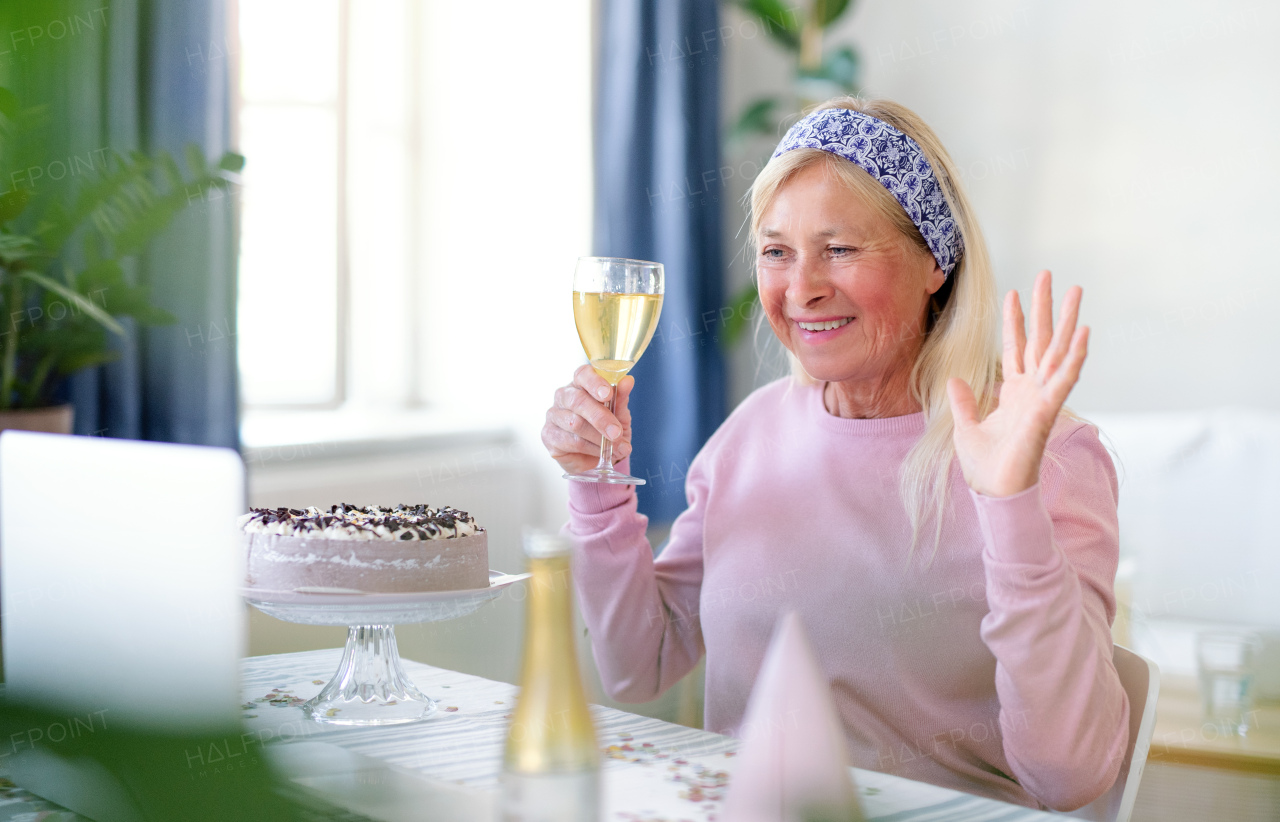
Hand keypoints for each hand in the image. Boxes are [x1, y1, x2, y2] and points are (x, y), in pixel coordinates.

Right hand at [541, 365, 634, 474]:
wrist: (597, 459)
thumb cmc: (606, 430)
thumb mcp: (619, 415)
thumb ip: (621, 399)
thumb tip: (627, 381)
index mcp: (581, 384)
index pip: (583, 374)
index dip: (595, 382)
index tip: (608, 394)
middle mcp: (564, 396)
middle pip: (577, 400)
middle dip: (600, 417)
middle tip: (616, 432)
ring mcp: (553, 415)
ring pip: (575, 423)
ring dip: (599, 438)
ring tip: (616, 448)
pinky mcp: (549, 435)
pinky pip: (571, 441)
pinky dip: (591, 449)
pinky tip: (601, 454)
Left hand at [947, 270, 1089, 496]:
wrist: (994, 493)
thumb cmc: (985, 465)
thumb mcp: (965, 426)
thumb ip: (963, 402)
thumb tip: (953, 380)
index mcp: (1014, 391)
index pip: (1016, 347)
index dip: (1016, 320)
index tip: (1014, 292)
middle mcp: (1032, 390)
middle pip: (1041, 339)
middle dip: (1045, 308)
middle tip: (1050, 275)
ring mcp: (1042, 399)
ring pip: (1058, 351)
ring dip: (1068, 321)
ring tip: (1076, 291)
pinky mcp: (1047, 412)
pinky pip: (1064, 380)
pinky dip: (1074, 357)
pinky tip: (1083, 333)